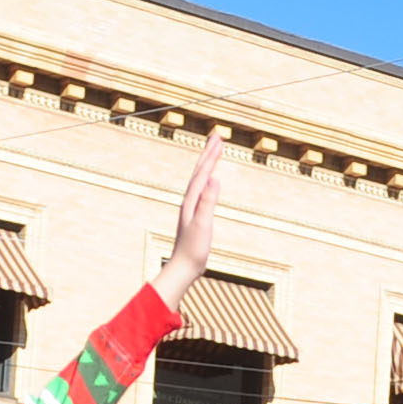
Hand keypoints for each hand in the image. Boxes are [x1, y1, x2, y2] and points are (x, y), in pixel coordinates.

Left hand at [149, 134, 227, 308]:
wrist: (183, 267)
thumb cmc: (193, 249)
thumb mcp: (203, 224)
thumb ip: (208, 202)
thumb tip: (214, 178)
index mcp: (191, 200)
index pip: (202, 172)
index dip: (211, 155)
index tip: (219, 139)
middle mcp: (189, 201)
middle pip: (199, 171)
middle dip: (208, 153)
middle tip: (217, 136)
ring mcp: (192, 207)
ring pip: (200, 179)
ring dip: (207, 164)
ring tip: (214, 152)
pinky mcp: (195, 215)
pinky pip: (202, 190)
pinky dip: (207, 179)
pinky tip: (210, 180)